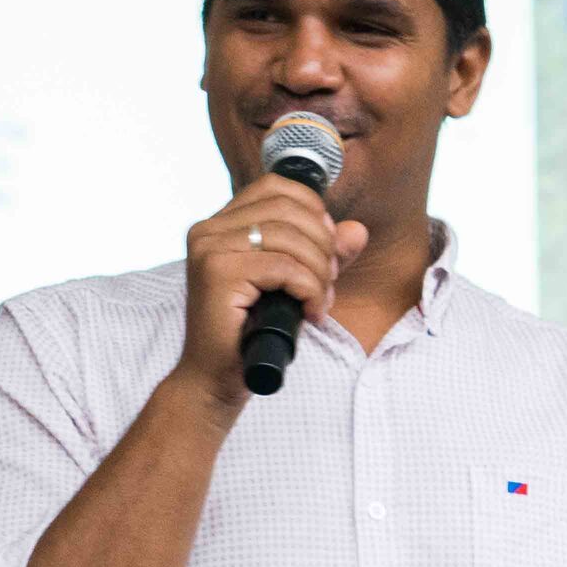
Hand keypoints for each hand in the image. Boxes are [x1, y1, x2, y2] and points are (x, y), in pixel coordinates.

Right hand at [174, 176, 367, 416]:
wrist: (215, 379)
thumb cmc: (250, 333)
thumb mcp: (294, 285)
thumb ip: (324, 254)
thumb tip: (358, 230)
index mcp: (220, 225)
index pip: (275, 187)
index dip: (313, 209)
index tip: (327, 246)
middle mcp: (208, 230)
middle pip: (287, 209)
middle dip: (322, 244)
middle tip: (330, 280)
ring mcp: (210, 250)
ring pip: (289, 238)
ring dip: (319, 271)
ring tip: (321, 300)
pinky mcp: (218, 274)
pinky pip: (285, 267)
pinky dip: (310, 289)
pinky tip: (311, 312)